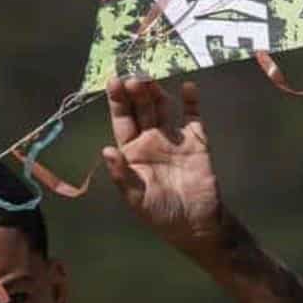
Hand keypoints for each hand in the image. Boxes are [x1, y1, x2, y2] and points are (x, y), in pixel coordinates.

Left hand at [103, 76, 222, 253]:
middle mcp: (150, 140)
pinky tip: (188, 88)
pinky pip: (193, 116)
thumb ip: (122, 174)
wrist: (196, 224)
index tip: (114, 81)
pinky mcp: (196, 141)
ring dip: (157, 93)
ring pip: (163, 108)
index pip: (122, 120)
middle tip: (134, 78)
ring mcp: (174, 138)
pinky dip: (191, 101)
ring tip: (151, 80)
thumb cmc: (161, 213)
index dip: (117, 101)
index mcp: (132, 151)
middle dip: (136, 92)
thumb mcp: (136, 198)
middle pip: (141, 109)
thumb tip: (106, 150)